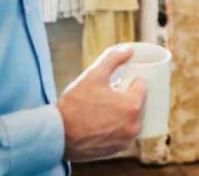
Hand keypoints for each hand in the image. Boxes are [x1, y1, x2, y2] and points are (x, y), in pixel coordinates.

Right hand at [58, 44, 147, 160]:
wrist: (57, 134)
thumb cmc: (75, 105)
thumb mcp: (93, 75)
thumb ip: (113, 58)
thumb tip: (130, 49)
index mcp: (132, 105)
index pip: (141, 85)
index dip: (130, 80)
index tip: (119, 81)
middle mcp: (134, 125)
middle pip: (138, 103)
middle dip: (127, 97)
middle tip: (108, 94)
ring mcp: (126, 140)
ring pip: (131, 119)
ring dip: (123, 113)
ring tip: (104, 108)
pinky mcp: (117, 150)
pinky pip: (123, 134)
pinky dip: (117, 127)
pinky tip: (102, 122)